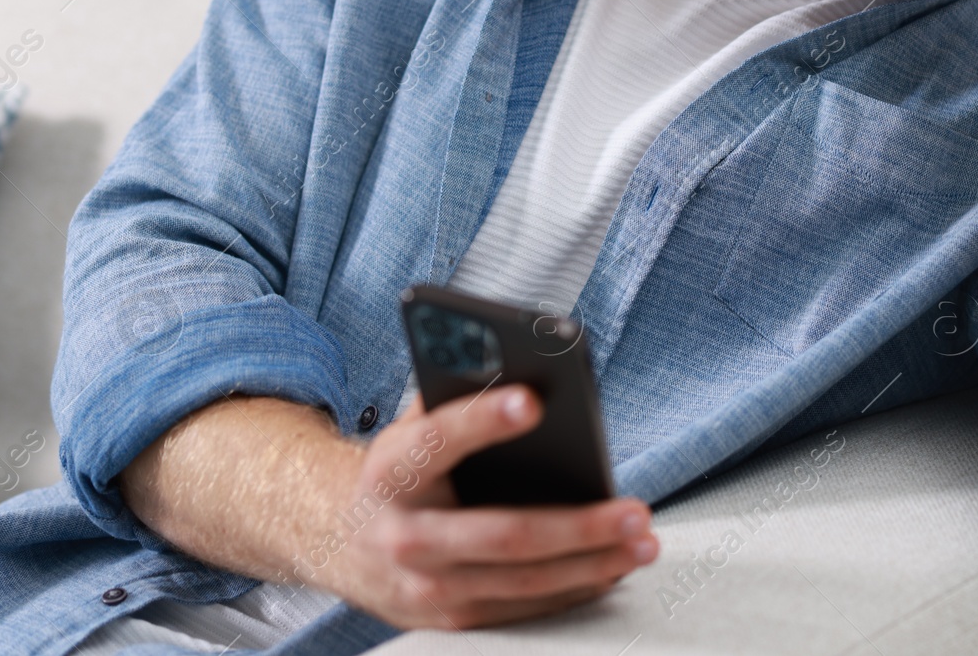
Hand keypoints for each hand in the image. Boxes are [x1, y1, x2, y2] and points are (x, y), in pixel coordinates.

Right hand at [318, 384, 657, 629]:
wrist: (338, 543)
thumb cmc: (396, 474)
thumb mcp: (409, 428)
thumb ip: (452, 396)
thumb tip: (513, 360)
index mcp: (393, 470)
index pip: (439, 439)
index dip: (484, 419)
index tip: (533, 400)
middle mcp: (406, 534)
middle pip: (502, 533)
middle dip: (577, 525)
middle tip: (631, 510)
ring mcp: (427, 585)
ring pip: (523, 580)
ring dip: (592, 564)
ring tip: (639, 542)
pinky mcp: (450, 617)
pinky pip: (522, 607)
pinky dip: (573, 589)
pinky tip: (610, 568)